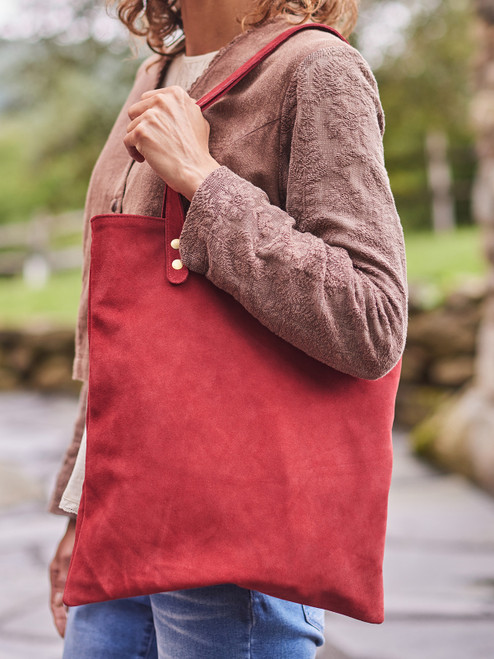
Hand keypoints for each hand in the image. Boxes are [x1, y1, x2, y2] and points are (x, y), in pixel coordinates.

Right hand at [49, 517, 75, 637]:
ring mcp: (71, 569)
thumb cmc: (76, 534)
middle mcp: (62, 573)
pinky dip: (83, 594)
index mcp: (56, 574)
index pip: (55, 605)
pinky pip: (80, 584)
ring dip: (76, 607)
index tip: (65, 635)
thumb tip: (60, 604)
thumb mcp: (68, 557)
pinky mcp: (80, 564)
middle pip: (62, 602)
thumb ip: (64, 580)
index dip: (60, 621)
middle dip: (67, 619)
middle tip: (72, 634)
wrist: (83, 515)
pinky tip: (93, 600)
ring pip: (72, 593)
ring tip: (85, 622)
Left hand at [124, 86, 220, 200]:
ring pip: (131, 126)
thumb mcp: (196, 118)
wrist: (195, 170)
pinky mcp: (141, 132)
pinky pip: (127, 140)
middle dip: (141, 125)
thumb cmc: (197, 149)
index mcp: (175, 94)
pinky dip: (134, 152)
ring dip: (138, 140)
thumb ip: (180, 107)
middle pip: (135, 110)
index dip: (150, 116)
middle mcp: (162, 100)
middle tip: (153, 141)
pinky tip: (145, 159)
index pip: (148, 99)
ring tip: (152, 152)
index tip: (156, 130)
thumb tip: (168, 101)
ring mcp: (150, 116)